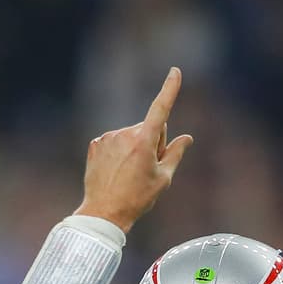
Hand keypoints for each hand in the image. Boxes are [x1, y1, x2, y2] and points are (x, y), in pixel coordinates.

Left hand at [74, 67, 193, 231]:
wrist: (104, 212)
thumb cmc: (137, 198)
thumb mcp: (163, 178)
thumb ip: (175, 153)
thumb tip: (187, 137)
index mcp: (144, 141)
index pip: (161, 109)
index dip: (169, 89)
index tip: (175, 71)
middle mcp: (125, 134)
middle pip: (149, 129)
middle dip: (153, 142)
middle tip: (148, 169)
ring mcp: (108, 137)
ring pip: (131, 136)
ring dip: (135, 148)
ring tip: (130, 174)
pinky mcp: (96, 144)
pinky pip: (114, 142)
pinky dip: (119, 153)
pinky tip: (116, 172)